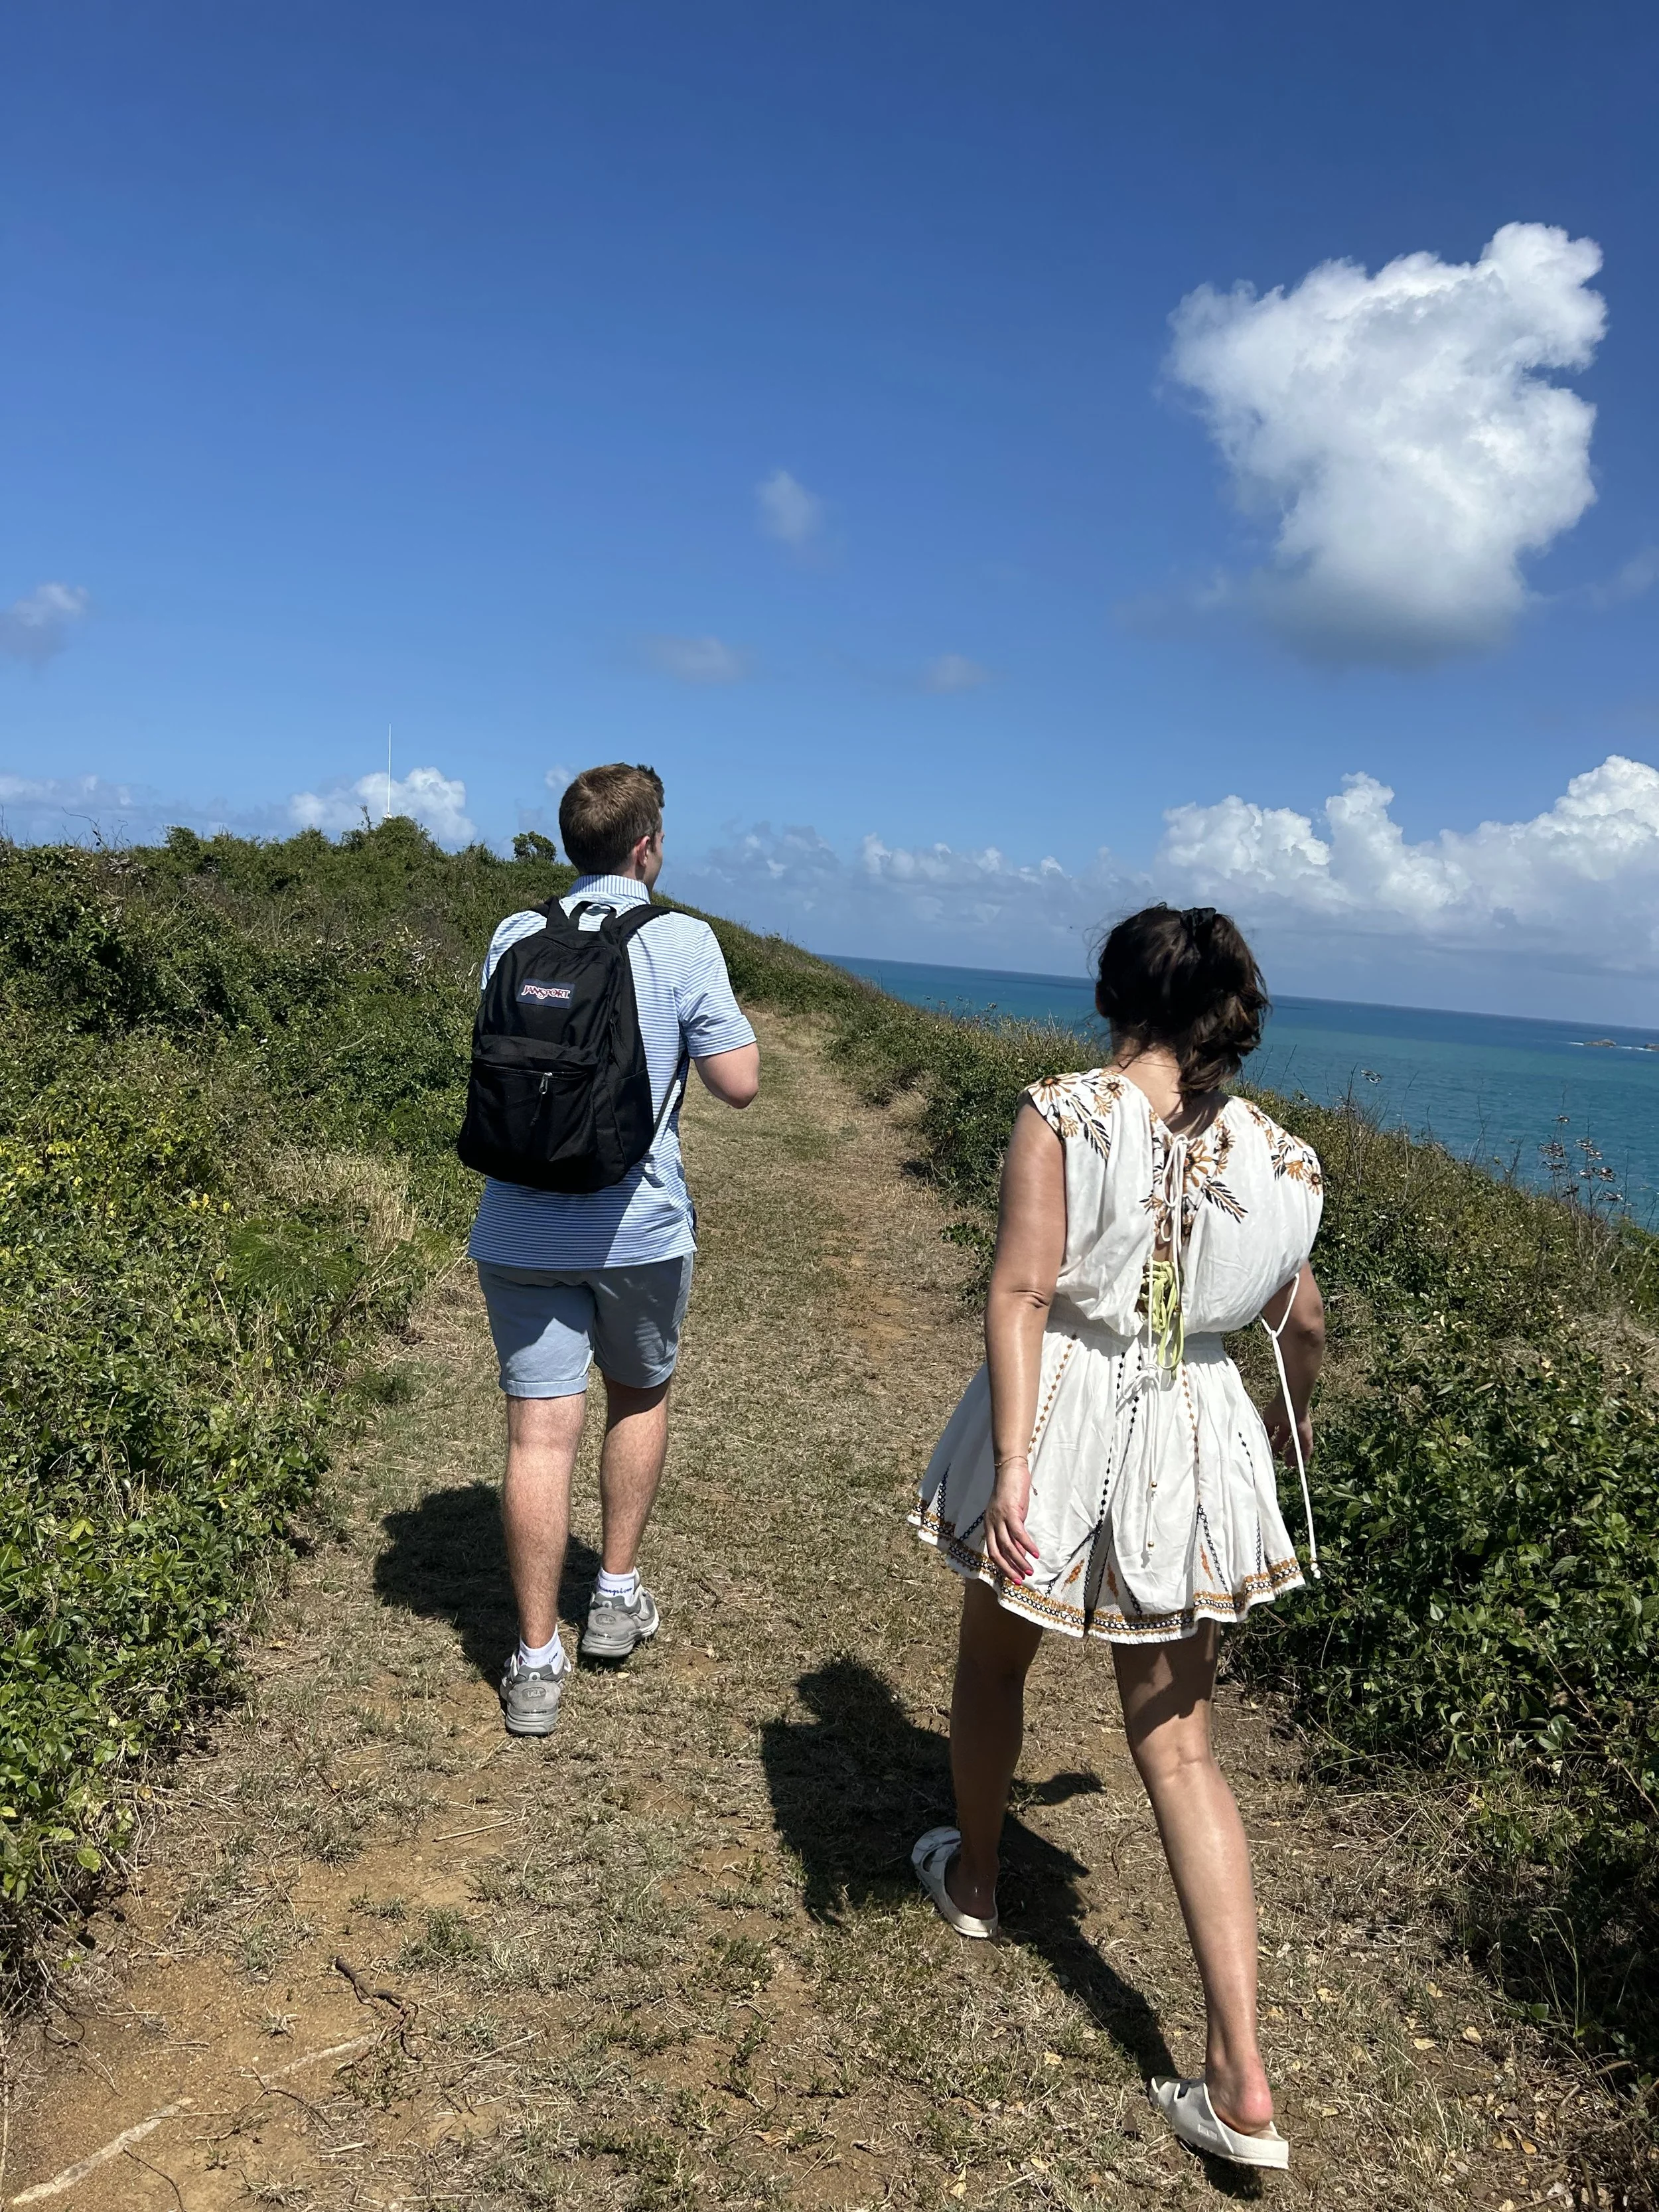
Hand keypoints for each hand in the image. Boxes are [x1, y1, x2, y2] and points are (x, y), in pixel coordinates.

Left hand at [984, 1458, 1040, 1581]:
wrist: (1010, 1470)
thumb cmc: (1012, 1493)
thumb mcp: (1011, 1517)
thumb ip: (1013, 1534)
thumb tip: (1020, 1554)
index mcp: (989, 1526)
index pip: (993, 1552)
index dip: (1002, 1566)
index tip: (1013, 1577)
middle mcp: (991, 1524)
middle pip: (997, 1553)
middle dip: (1008, 1569)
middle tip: (1020, 1580)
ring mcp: (999, 1518)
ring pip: (1008, 1546)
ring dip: (1019, 1561)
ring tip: (1030, 1571)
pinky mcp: (1010, 1512)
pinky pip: (1018, 1533)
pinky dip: (1027, 1545)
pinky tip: (1035, 1553)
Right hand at [1263, 1395, 1312, 1469]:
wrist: (1290, 1403)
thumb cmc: (1279, 1407)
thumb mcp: (1268, 1420)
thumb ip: (1267, 1430)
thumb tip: (1264, 1439)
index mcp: (1284, 1423)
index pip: (1281, 1437)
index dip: (1277, 1446)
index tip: (1274, 1454)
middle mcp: (1293, 1428)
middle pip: (1291, 1444)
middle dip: (1287, 1454)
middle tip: (1284, 1463)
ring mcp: (1301, 1433)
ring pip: (1298, 1448)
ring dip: (1294, 1457)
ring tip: (1289, 1465)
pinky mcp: (1307, 1436)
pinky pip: (1307, 1449)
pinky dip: (1303, 1457)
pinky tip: (1299, 1463)